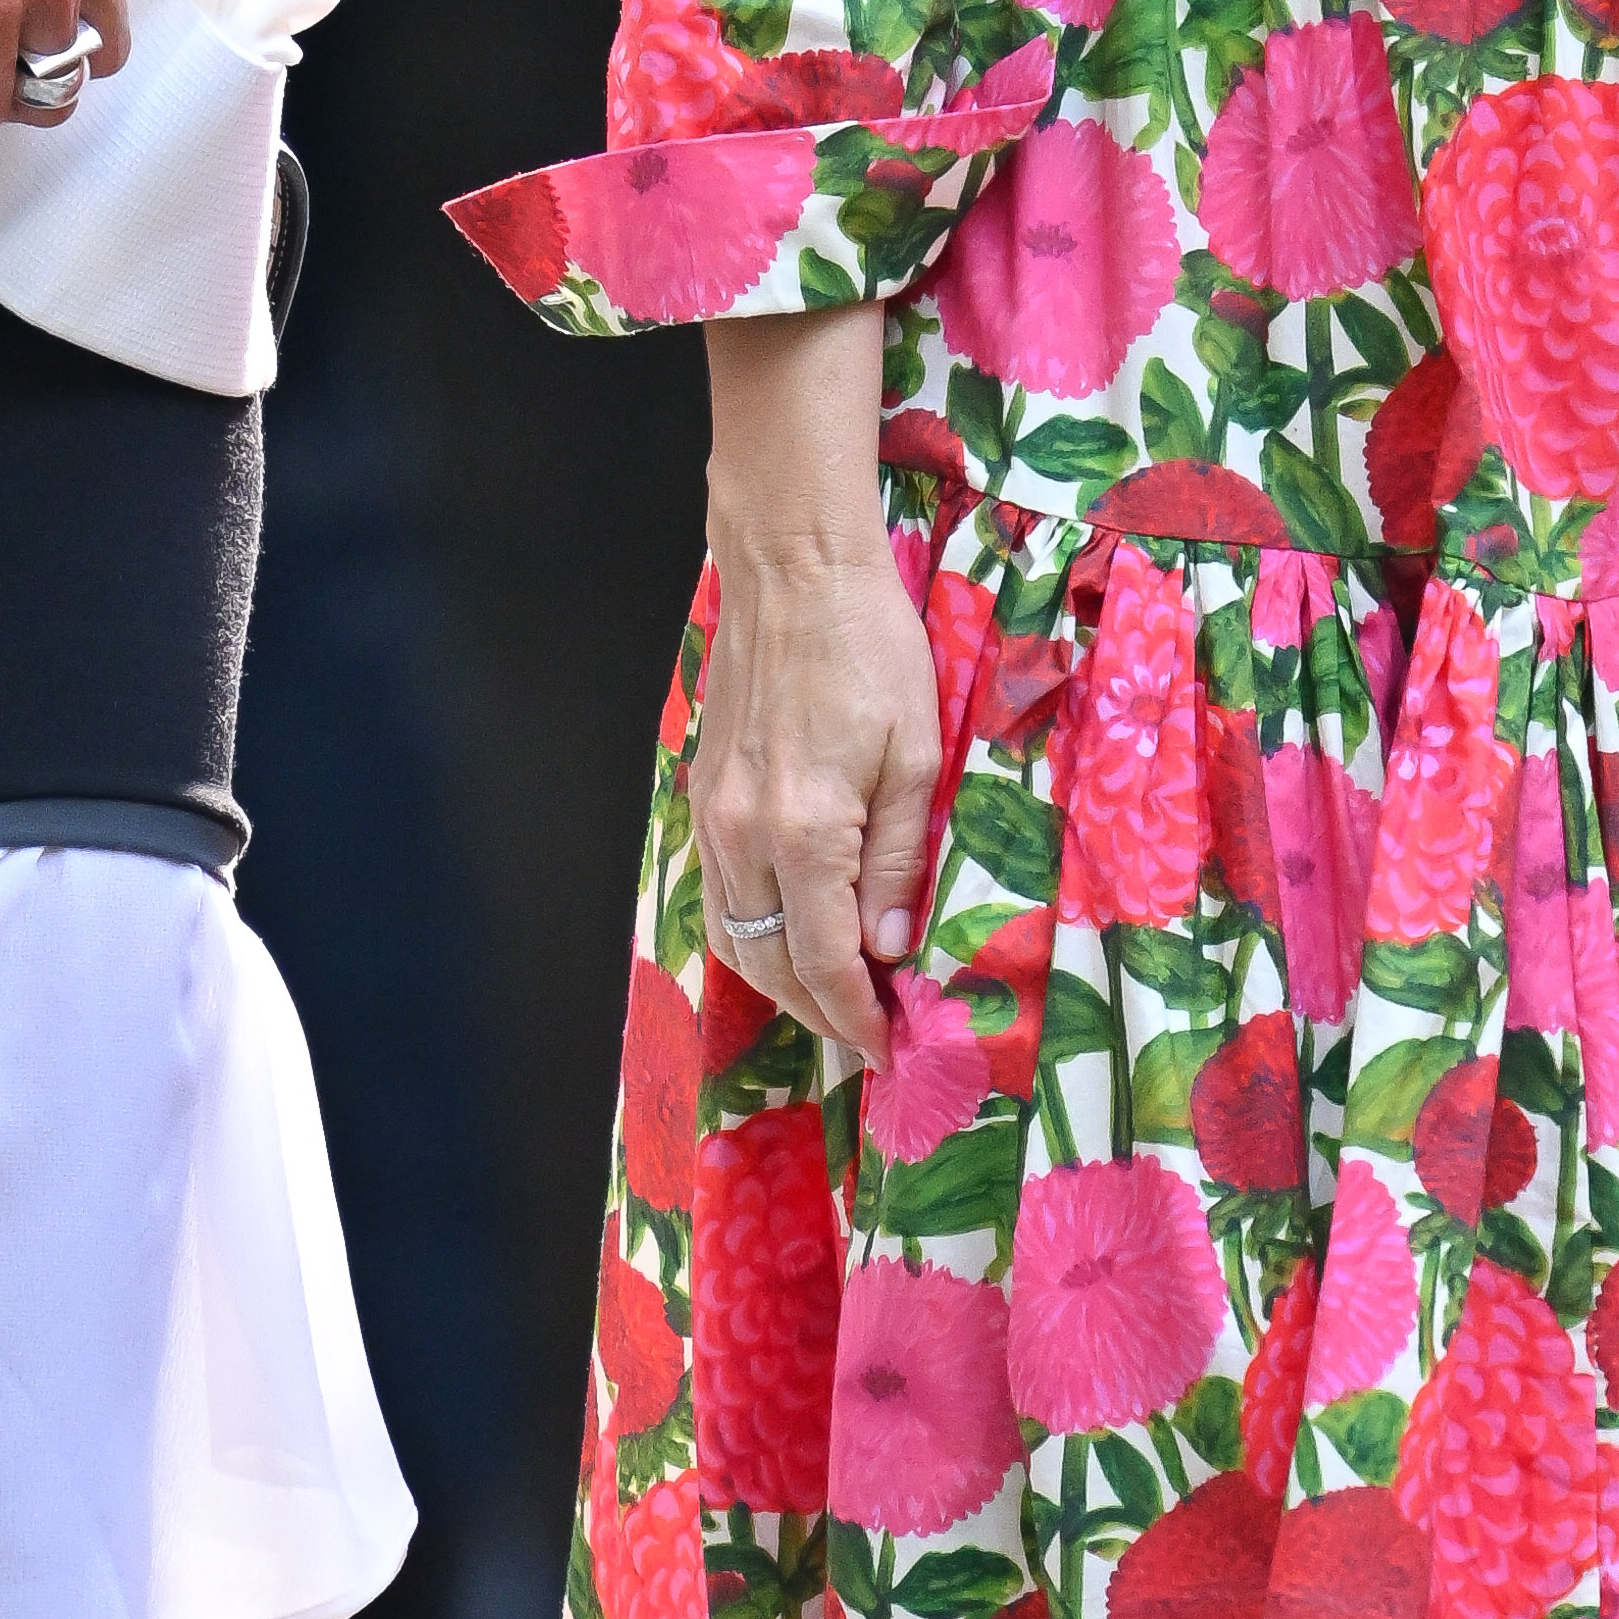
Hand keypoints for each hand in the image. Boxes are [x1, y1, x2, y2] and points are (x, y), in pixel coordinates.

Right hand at [691, 513, 939, 1064]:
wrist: (791, 572)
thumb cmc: (868, 647)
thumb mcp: (915, 756)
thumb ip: (897, 861)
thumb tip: (889, 948)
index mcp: (806, 831)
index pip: (826, 961)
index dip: (858, 1016)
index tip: (888, 1046)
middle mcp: (745, 836)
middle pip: (771, 963)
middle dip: (819, 1013)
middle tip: (866, 1037)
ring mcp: (714, 818)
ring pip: (736, 936)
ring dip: (781, 982)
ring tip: (832, 1003)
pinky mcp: (703, 797)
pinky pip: (720, 894)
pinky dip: (753, 933)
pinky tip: (791, 938)